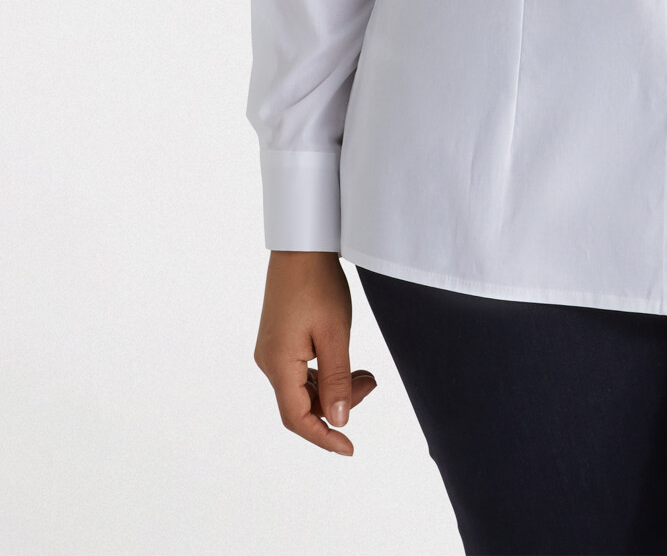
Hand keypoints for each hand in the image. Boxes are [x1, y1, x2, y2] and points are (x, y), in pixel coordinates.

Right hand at [254, 251, 377, 455]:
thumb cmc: (317, 283)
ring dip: (333, 388)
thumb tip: (338, 419)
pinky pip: (301, 370)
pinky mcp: (279, 339)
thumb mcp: (334, 333)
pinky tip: (349, 366)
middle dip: (337, 405)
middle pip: (301, 403)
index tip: (349, 448)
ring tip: (367, 375)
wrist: (301, 245)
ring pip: (303, 387)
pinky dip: (325, 373)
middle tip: (371, 384)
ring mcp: (272, 350)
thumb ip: (336, 379)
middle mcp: (269, 361)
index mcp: (278, 364)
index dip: (323, 437)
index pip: (297, 418)